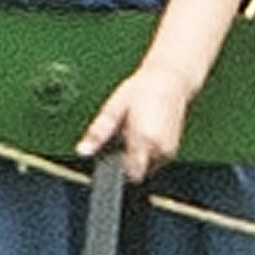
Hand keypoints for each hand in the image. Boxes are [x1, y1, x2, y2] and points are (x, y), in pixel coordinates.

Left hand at [81, 52, 194, 179]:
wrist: (170, 80)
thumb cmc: (142, 90)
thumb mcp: (114, 108)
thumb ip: (98, 133)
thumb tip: (82, 151)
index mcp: (144, 139)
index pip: (130, 174)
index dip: (117, 169)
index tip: (110, 155)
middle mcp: (159, 149)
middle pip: (136, 173)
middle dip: (125, 161)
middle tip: (121, 136)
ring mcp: (168, 151)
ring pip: (144, 168)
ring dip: (135, 157)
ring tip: (134, 131)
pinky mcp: (171, 150)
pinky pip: (153, 161)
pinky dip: (145, 153)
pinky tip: (142, 133)